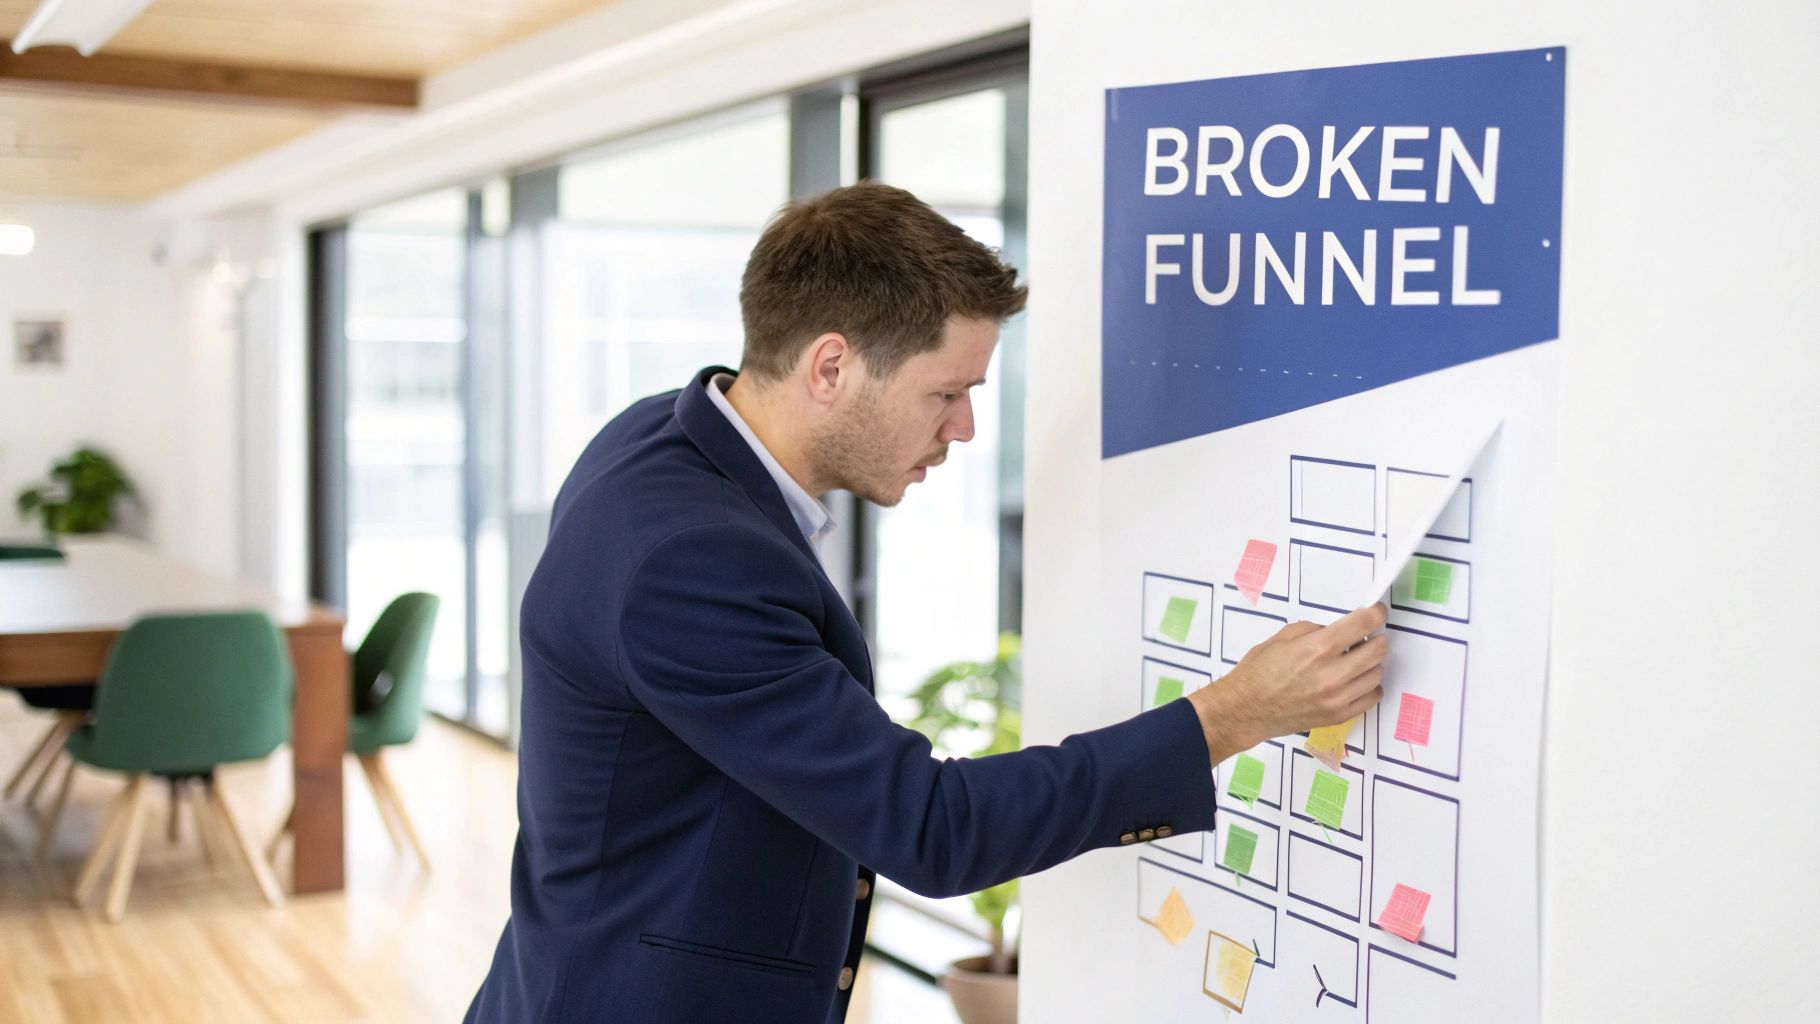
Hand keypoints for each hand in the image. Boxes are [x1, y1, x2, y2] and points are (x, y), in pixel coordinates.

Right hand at [1185, 603, 1388, 764]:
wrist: (1246, 709)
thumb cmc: (1258, 673)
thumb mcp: (1282, 637)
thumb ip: (1315, 630)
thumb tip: (1339, 629)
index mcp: (1317, 648)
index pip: (1363, 624)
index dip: (1375, 613)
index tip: (1376, 612)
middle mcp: (1332, 673)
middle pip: (1378, 649)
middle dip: (1375, 638)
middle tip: (1364, 638)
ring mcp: (1337, 698)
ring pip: (1377, 674)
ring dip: (1370, 664)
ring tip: (1354, 661)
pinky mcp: (1338, 715)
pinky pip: (1372, 697)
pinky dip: (1368, 686)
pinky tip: (1355, 681)